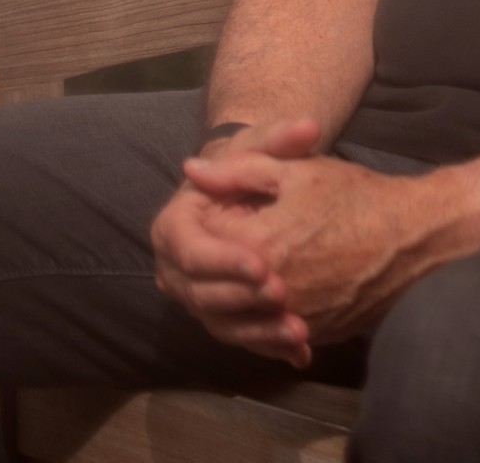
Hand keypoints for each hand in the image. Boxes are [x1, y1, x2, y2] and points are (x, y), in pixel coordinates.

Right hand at [151, 118, 319, 367]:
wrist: (254, 194)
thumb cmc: (254, 165)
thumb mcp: (264, 146)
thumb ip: (282, 138)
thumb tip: (306, 129)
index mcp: (173, 226)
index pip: (192, 251)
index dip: (225, 261)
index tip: (264, 266)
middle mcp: (175, 268)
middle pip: (201, 295)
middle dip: (243, 299)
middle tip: (283, 297)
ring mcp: (196, 296)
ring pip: (220, 324)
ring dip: (258, 332)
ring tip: (299, 331)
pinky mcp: (220, 316)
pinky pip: (240, 337)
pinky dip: (269, 345)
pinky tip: (301, 351)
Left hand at [179, 141, 434, 354]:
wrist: (414, 234)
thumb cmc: (355, 195)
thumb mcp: (297, 170)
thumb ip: (239, 171)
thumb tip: (192, 170)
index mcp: (260, 247)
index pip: (204, 242)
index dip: (204, 223)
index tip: (216, 209)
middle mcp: (272, 293)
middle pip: (217, 288)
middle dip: (213, 266)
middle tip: (224, 244)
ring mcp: (294, 319)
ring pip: (241, 320)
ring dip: (234, 298)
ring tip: (241, 274)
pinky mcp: (316, 334)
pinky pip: (273, 336)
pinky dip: (264, 320)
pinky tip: (268, 300)